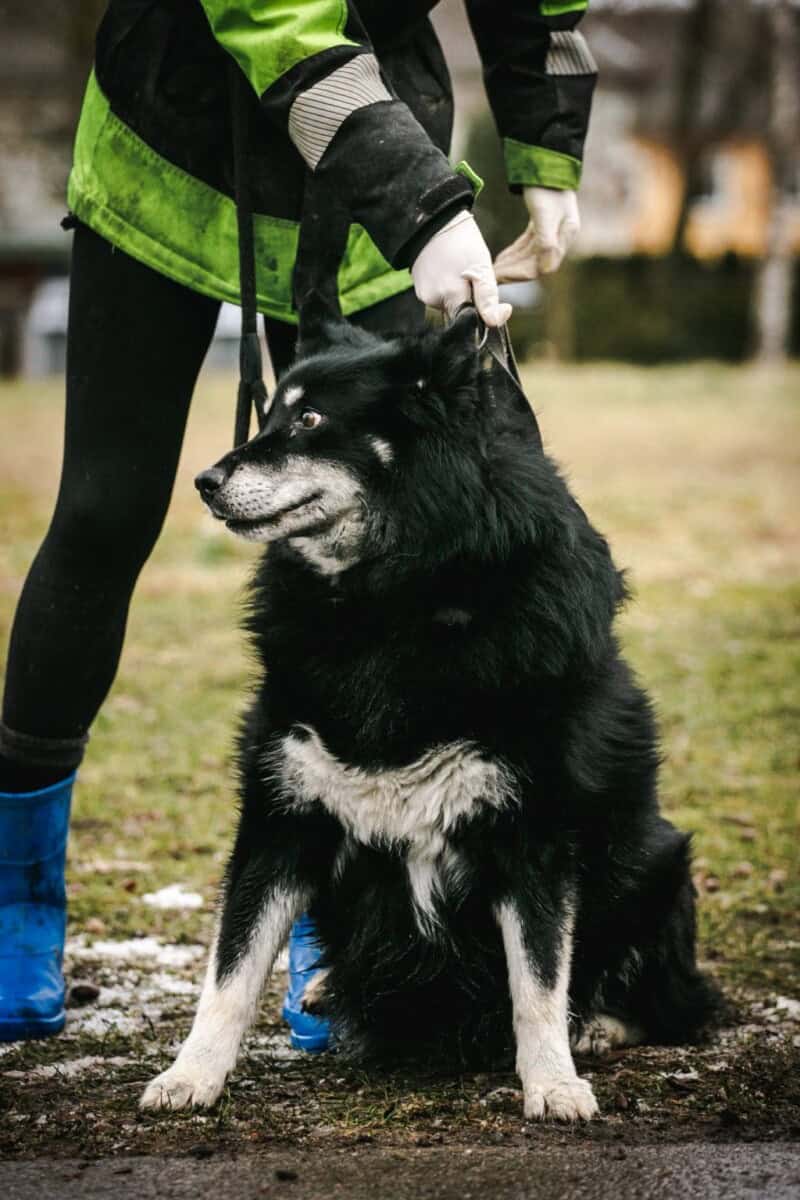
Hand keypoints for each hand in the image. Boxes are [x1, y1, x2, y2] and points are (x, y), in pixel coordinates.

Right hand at [411, 211, 511, 326]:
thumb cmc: (462, 242)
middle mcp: (433, 301)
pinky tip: (449, 273)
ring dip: (458, 298)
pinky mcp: (419, 291)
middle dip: (470, 305)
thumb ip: (488, 298)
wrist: (434, 221)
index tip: (487, 303)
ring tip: (460, 273)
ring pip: (449, 308)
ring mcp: (424, 297)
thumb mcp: (482, 268)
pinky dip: (447, 291)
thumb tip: (497, 320)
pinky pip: (439, 299)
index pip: (468, 325)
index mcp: (451, 297)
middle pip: (458, 316)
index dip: (480, 318)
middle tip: (473, 280)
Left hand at [493, 188, 579, 281]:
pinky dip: (515, 252)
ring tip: (494, 269)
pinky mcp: (543, 225)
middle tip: (492, 275)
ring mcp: (553, 231)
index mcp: (565, 236)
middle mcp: (561, 237)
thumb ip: (545, 242)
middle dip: (513, 271)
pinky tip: (502, 258)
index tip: (500, 276)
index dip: (521, 275)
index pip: (543, 267)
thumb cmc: (546, 185)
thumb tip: (545, 271)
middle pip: (536, 263)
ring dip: (512, 263)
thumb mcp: (544, 213)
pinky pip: (528, 245)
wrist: (546, 159)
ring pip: (530, 255)